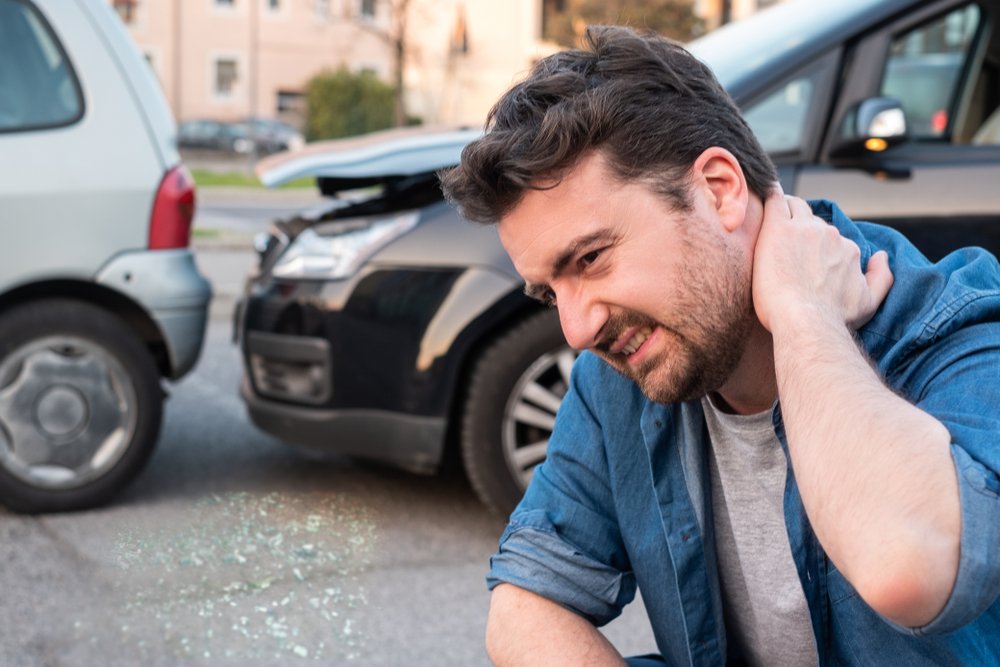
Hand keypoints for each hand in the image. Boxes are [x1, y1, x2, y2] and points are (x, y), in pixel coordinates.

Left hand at [752, 188, 893, 333]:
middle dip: (801, 226)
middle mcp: (829, 234)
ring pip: (795, 207)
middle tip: (784, 239)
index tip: (802, 251)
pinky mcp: (778, 229)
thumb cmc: (833, 318)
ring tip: (773, 219)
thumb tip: (881, 256)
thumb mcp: (869, 302)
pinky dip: (771, 195)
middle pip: (812, 220)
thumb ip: (882, 277)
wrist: (806, 322)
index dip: (815, 243)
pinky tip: (765, 193)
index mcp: (847, 249)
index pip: (830, 237)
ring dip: (787, 210)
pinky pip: (775, 200)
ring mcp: (803, 229)